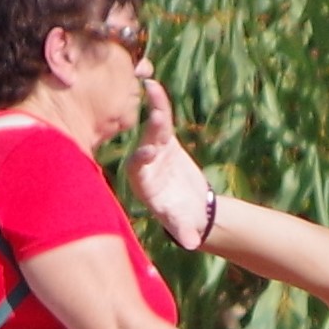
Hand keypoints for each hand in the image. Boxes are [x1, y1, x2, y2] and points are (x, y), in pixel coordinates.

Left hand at [129, 78, 213, 248]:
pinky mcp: (164, 139)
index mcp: (142, 184)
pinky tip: (154, 84)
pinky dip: (159, 103)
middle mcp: (143, 164)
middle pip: (143, 144)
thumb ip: (185, 232)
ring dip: (153, 110)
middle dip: (149, 131)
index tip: (149, 153)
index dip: (141, 160)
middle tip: (156, 117)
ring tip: (153, 89)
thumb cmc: (184, 220)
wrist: (191, 208)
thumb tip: (191, 243)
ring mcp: (153, 149)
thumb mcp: (185, 226)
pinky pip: (161, 119)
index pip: (137, 169)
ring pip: (151, 127)